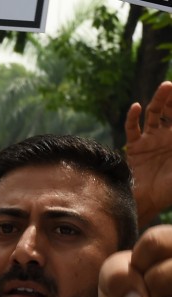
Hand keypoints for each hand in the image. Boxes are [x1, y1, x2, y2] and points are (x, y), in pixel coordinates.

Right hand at [125, 81, 171, 225]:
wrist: (148, 203)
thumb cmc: (170, 190)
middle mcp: (168, 136)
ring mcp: (151, 140)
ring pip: (155, 114)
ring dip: (159, 100)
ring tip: (165, 88)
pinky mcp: (135, 146)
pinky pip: (133, 128)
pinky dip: (133, 117)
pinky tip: (136, 107)